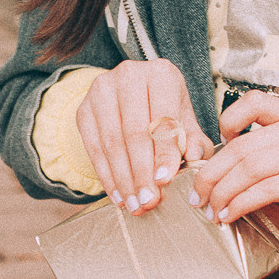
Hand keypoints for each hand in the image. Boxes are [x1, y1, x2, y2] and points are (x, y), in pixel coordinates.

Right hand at [75, 59, 214, 214]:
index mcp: (161, 74)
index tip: (164, 180)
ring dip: (123, 180)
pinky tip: (118, 195)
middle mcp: (129, 75)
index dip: (164, 152)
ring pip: (111, 142)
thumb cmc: (165, 109)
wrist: (131, 94)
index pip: (163, 118)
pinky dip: (106, 176)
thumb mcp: (185, 119)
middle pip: (134, 132)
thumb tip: (194, 158)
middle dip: (141, 172)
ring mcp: (101, 90)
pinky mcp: (84, 108)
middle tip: (148, 200)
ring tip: (135, 204)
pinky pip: (93, 148)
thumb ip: (193, 140)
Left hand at [189, 92, 278, 233]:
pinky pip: (266, 190)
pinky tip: (231, 215)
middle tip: (196, 196)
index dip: (227, 120)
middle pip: (240, 147)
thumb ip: (276, 152)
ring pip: (249, 169)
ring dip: (222, 193)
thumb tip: (233, 168)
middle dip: (210, 174)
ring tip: (210, 211)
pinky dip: (241, 204)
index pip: (254, 101)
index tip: (216, 145)